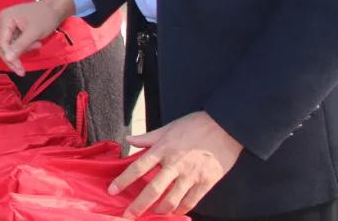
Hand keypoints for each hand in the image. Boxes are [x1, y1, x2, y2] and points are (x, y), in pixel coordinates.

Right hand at [0, 0, 73, 75]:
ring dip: (23, 50)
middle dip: (15, 57)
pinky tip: (36, 42)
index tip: (19, 69)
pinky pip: (16, 43)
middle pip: (4, 46)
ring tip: (37, 44)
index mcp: (5, 19)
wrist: (55, 9)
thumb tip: (8, 59)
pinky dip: (26, 46)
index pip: (2, 43)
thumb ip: (20, 46)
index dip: (9, 57)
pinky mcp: (15, 29)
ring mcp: (9, 25)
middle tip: (22, 71)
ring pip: (10, 46)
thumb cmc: (45, 18)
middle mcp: (3, 21)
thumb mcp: (33, 33)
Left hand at [111, 111, 242, 216]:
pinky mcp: (207, 182)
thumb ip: (148, 137)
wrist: (225, 126)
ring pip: (172, 200)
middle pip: (153, 189)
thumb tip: (130, 140)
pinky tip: (175, 212)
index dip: (123, 181)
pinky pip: (191, 201)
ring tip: (152, 215)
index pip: (138, 168)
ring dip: (159, 210)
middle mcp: (175, 164)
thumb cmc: (195, 125)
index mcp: (163, 149)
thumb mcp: (169, 127)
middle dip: (139, 205)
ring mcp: (191, 175)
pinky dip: (181, 209)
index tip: (112, 190)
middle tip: (129, 214)